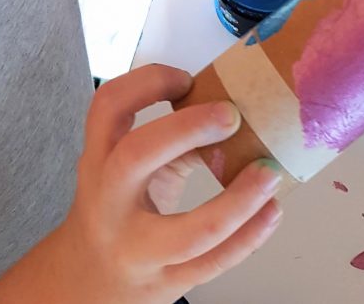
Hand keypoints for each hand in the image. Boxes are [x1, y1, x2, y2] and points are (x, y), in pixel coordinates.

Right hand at [58, 64, 282, 303]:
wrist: (91, 278)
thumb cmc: (116, 210)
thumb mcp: (127, 169)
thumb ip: (167, 143)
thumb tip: (227, 112)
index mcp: (99, 159)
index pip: (108, 106)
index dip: (147, 83)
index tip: (186, 79)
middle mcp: (109, 201)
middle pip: (136, 156)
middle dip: (186, 129)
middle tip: (230, 115)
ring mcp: (136, 248)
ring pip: (190, 231)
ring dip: (238, 201)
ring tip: (269, 172)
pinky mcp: (165, 283)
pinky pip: (213, 263)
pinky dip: (249, 236)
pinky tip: (271, 212)